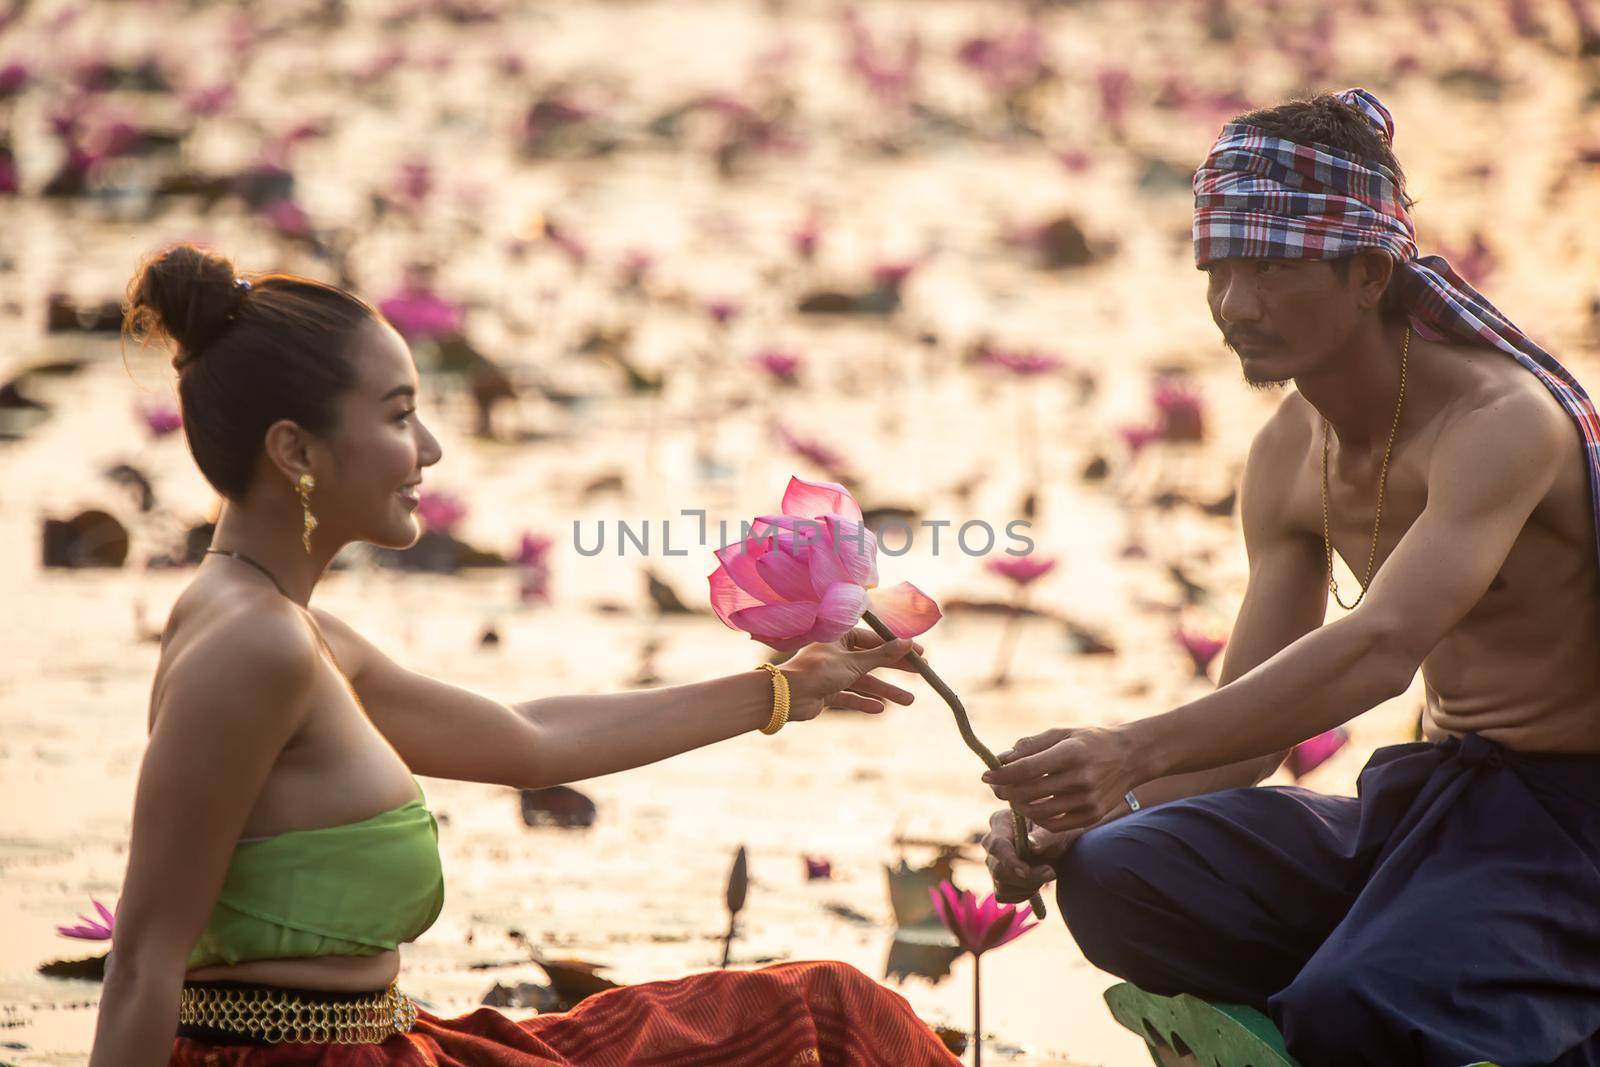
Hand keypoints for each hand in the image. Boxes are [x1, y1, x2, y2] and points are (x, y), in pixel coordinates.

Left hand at [779, 628, 923, 722]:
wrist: (786, 696)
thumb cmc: (818, 671)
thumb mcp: (855, 662)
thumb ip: (882, 654)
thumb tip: (908, 642)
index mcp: (839, 637)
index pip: (874, 639)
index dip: (897, 646)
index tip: (918, 653)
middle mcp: (835, 653)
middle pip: (872, 659)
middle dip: (895, 668)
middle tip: (920, 673)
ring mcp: (830, 674)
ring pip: (863, 681)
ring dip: (885, 690)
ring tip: (908, 701)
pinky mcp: (826, 692)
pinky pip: (850, 696)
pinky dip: (863, 702)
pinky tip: (880, 709)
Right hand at [981, 808, 1079, 904]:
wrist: (1060, 846)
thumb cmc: (1057, 832)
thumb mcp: (1055, 831)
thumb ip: (1044, 837)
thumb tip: (1032, 846)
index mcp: (1000, 822)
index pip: (997, 846)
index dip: (1010, 861)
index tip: (1027, 872)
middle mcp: (991, 842)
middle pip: (998, 870)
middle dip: (1027, 878)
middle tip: (1050, 871)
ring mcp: (992, 862)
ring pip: (1001, 886)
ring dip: (1028, 887)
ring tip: (1046, 873)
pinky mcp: (997, 880)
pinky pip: (1003, 896)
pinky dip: (1023, 894)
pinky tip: (1036, 882)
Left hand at [982, 726, 1137, 831]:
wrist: (1130, 757)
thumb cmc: (1088, 741)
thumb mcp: (1061, 734)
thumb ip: (1029, 746)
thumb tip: (999, 760)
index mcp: (1072, 753)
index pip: (1026, 768)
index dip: (1001, 774)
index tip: (985, 775)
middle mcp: (1081, 778)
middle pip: (1028, 792)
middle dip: (1004, 791)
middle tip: (995, 786)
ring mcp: (1088, 800)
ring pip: (1038, 812)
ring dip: (1018, 805)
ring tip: (1012, 796)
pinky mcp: (1092, 816)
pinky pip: (1054, 825)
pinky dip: (1037, 818)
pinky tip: (1032, 806)